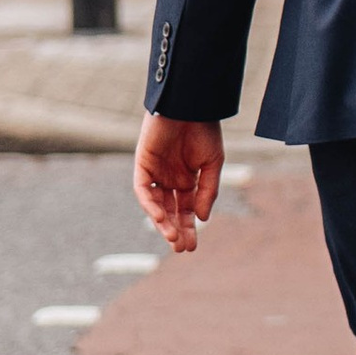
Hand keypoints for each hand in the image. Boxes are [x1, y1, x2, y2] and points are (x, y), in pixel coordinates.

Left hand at [134, 115, 221, 254]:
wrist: (190, 106)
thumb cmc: (204, 130)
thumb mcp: (212, 164)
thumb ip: (207, 191)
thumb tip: (201, 219)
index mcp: (187, 179)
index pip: (185, 210)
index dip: (189, 228)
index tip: (193, 247)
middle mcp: (169, 179)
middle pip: (170, 211)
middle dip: (176, 230)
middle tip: (183, 248)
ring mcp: (155, 172)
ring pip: (155, 204)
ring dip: (163, 222)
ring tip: (173, 238)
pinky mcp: (142, 164)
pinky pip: (143, 190)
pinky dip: (150, 204)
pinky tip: (161, 218)